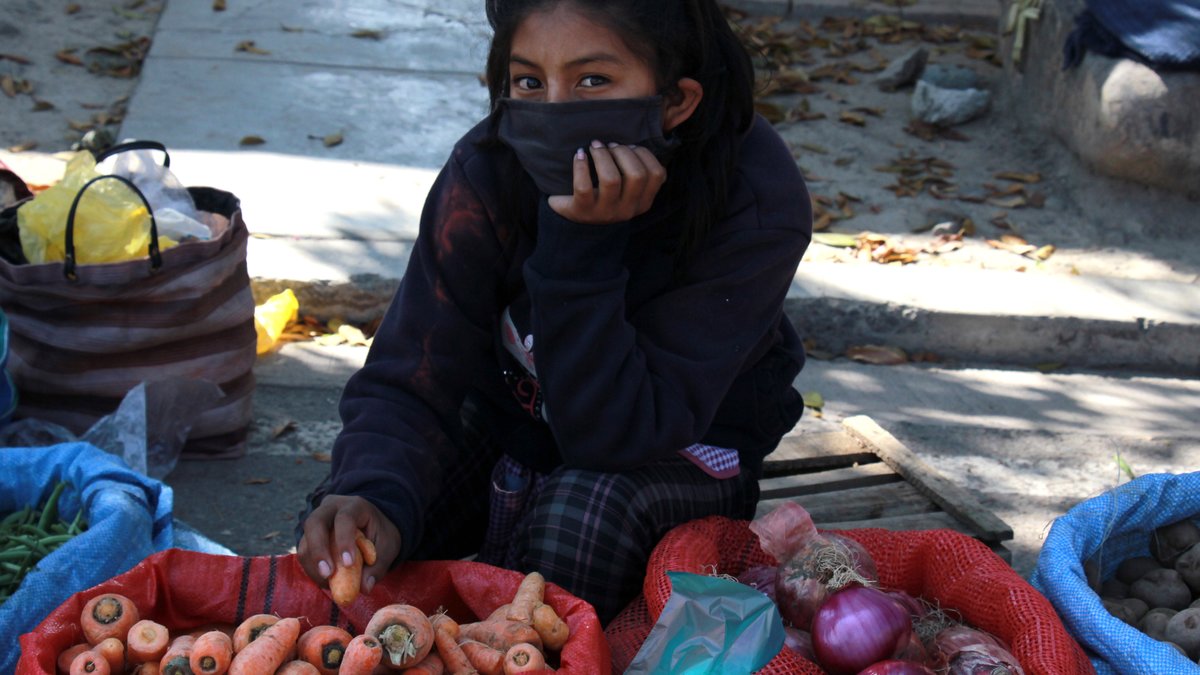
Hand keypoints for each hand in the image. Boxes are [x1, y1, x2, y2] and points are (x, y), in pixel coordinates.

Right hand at [296, 494, 399, 596]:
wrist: (372, 524)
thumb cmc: (381, 534)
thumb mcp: (388, 547)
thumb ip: (378, 566)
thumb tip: (365, 587)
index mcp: (355, 506)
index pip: (345, 518)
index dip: (344, 540)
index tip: (348, 563)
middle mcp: (331, 508)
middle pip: (314, 523)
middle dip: (318, 551)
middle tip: (327, 574)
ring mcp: (317, 521)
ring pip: (305, 541)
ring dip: (314, 566)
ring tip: (330, 582)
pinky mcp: (309, 536)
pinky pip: (304, 553)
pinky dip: (312, 570)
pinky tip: (326, 580)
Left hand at [548, 140, 666, 223]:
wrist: (575, 216)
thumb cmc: (603, 193)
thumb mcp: (626, 188)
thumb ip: (637, 171)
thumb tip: (635, 146)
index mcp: (643, 203)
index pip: (657, 174)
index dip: (643, 153)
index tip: (629, 146)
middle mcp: (627, 211)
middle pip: (637, 175)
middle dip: (623, 152)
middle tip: (610, 146)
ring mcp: (605, 213)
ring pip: (611, 179)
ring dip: (602, 155)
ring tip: (595, 147)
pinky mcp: (582, 211)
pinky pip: (583, 186)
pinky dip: (581, 165)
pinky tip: (580, 154)